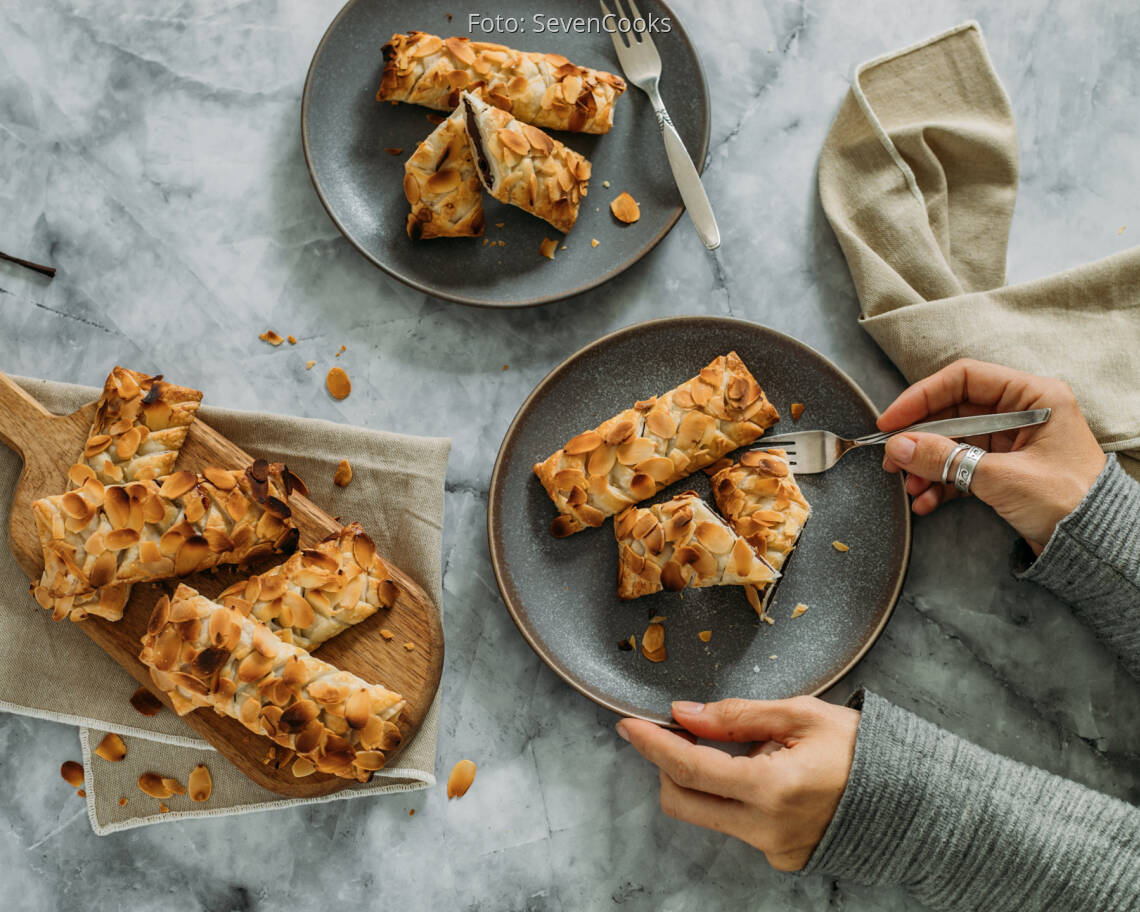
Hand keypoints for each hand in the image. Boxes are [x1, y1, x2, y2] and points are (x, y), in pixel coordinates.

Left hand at [616, 697, 858, 871]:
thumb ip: (737, 715)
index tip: (629, 726)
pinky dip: (731, 795)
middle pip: (683, 802)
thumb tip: (685, 714)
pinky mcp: (780, 856)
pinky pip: (735, 824)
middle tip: (678, 730)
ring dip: (700, 779)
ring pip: (707, 814)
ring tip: (737, 747)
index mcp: (772, 788)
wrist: (913, 798)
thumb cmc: (863, 750)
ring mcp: (772, 848)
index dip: (652, 745)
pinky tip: (760, 771)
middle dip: (667, 765)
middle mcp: (766, 828)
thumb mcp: (801, 714)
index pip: (689, 768)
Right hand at [879, 359, 1105, 552]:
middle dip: (919, 438)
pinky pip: (961, 466)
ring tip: (910, 488)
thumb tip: (898, 447)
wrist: (1096, 546)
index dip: (922, 396)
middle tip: (892, 459)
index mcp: (1032, 397)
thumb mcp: (1001, 477)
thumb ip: (946, 458)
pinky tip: (926, 501)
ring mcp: (1011, 442)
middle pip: (953, 412)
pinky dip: (941, 483)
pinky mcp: (1004, 469)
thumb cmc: (1068, 502)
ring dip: (926, 465)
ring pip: (953, 442)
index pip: (964, 379)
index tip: (891, 421)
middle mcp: (1021, 412)